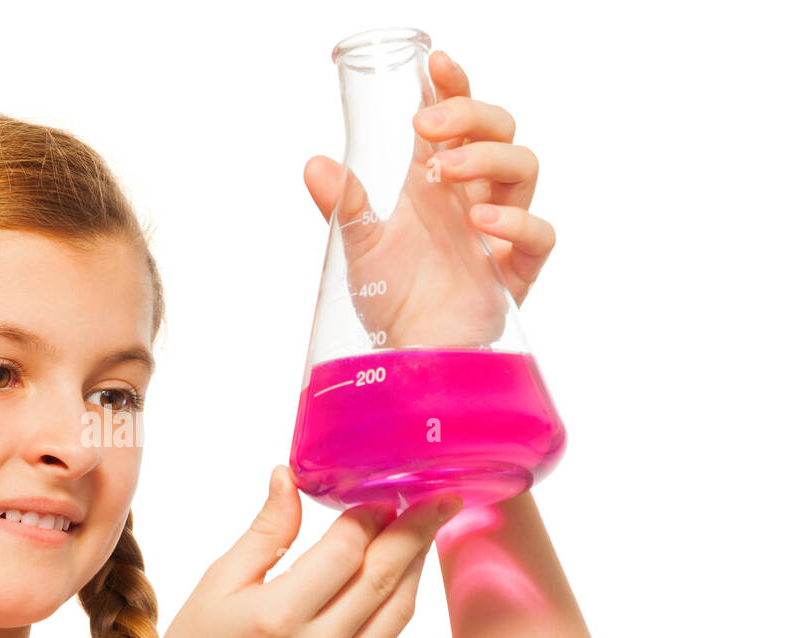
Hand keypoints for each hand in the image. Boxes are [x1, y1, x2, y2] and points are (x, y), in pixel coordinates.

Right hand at [138, 465, 460, 637]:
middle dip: (417, 530)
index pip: (343, 552)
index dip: (369, 515)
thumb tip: (288, 476)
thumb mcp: (219, 581)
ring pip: (397, 609)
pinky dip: (399, 597)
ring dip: (416, 563)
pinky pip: (387, 634)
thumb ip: (265, 530)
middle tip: (441, 495)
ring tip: (427, 525)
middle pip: (382, 577)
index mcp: (277, 616)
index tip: (382, 488)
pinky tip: (398, 570)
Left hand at [303, 49, 555, 347]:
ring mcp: (499, 231)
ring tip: (447, 172)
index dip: (453, 87)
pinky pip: (539, 234)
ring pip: (524, 169)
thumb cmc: (390, 300)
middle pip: (499, 131)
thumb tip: (314, 165)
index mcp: (436, 184)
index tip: (436, 63)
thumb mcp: (358, 247)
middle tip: (427, 127)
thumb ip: (342, 206)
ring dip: (488, 159)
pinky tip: (479, 223)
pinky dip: (516, 222)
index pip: (455, 121)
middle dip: (470, 116)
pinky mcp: (517, 271)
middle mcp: (472, 199)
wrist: (408, 357)